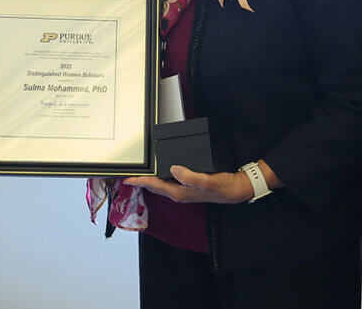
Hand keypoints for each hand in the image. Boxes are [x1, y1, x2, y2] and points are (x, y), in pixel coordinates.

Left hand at [123, 165, 254, 203]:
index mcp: (179, 192)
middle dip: (139, 181)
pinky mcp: (188, 186)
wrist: (235, 189)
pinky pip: (168, 181)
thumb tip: (173, 169)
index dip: (139, 181)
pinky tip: (159, 172)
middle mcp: (178, 193)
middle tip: (126, 175)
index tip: (126, 178)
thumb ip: (189, 176)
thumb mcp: (206, 181)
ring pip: (160, 184)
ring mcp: (183, 190)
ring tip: (137, 174)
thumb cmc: (222, 187)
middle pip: (153, 186)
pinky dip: (159, 177)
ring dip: (148, 180)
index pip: (154, 185)